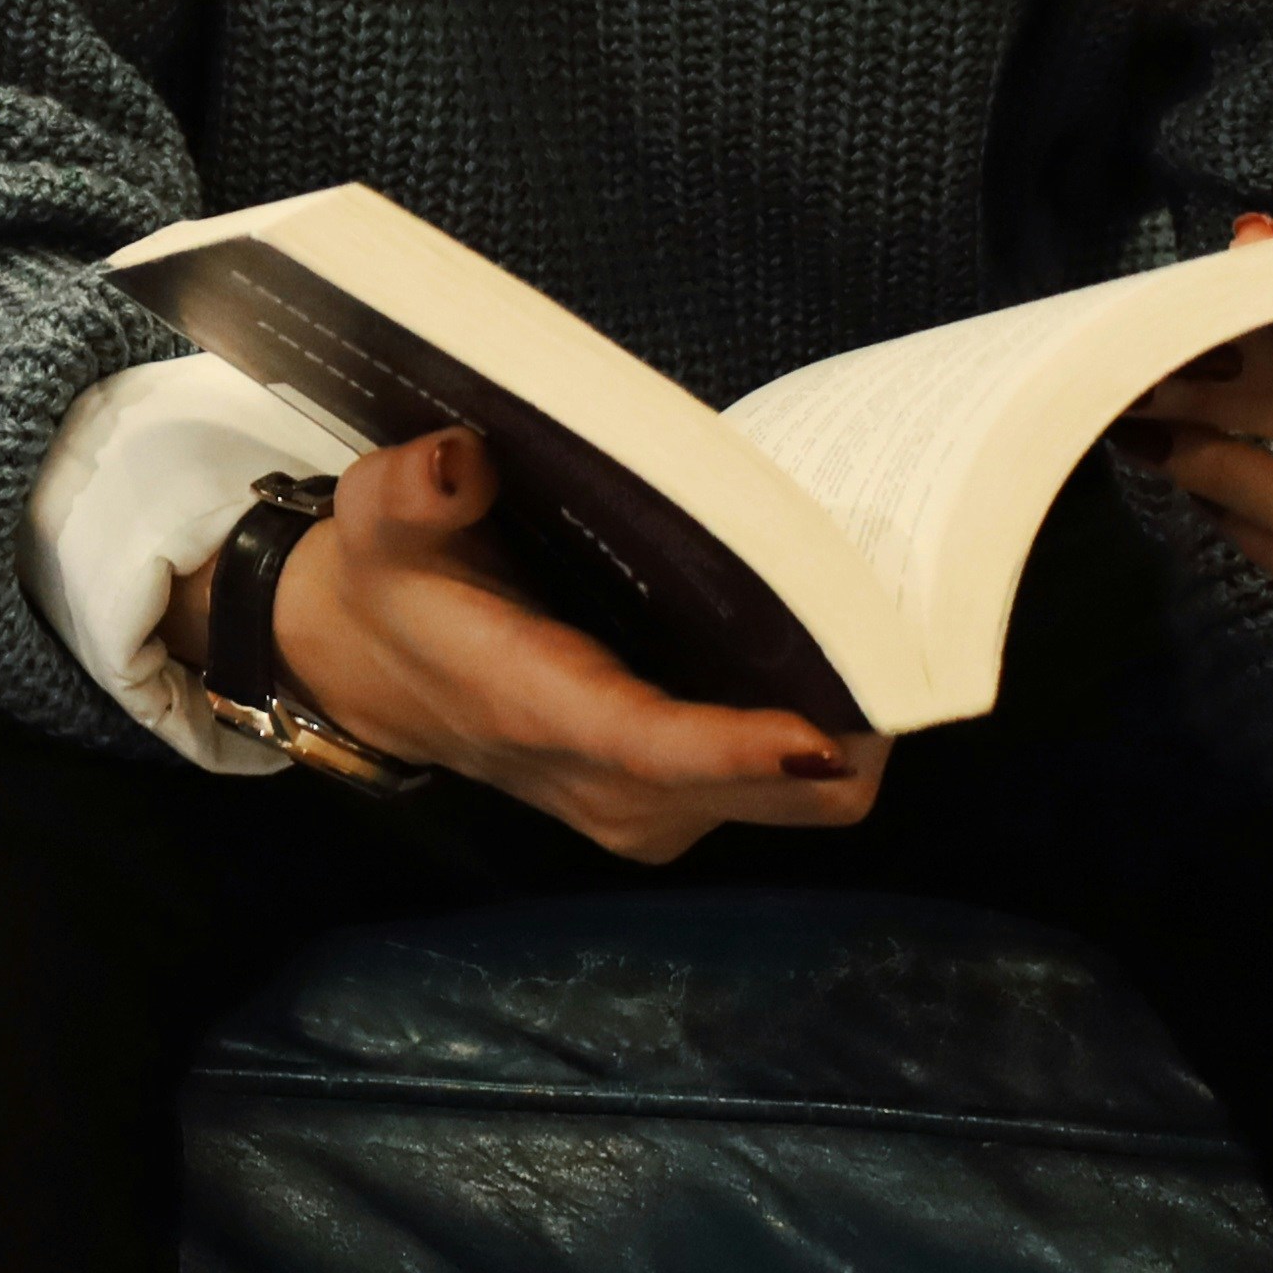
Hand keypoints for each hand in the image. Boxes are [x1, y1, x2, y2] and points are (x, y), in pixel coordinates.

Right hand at [177, 429, 885, 863]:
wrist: (370, 671)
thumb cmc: (395, 585)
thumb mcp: (377, 523)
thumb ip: (410, 493)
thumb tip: (460, 460)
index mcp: (541, 713)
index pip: (658, 748)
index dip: (746, 747)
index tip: (829, 728)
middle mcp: (610, 788)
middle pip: (776, 790)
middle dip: (849, 720)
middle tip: (901, 615)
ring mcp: (648, 811)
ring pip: (799, 799)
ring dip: (849, 729)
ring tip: (878, 624)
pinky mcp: (672, 808)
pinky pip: (783, 792)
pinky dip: (820, 738)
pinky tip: (827, 650)